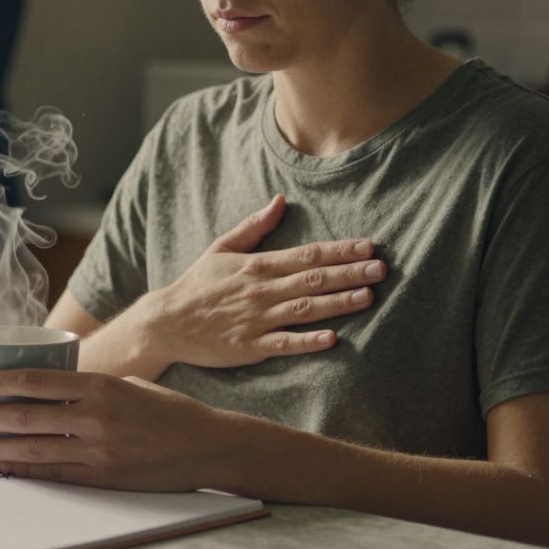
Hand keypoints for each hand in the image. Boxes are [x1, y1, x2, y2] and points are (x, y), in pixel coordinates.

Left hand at [0, 368, 234, 491]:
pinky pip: (56, 473)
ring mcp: (100, 451)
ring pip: (36, 447)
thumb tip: (50, 384)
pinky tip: (4, 464)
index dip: (1, 381)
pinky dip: (27, 468)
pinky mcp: (104, 477)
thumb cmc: (168, 410)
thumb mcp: (129, 385)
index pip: (39, 380)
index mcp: (101, 387)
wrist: (208, 446)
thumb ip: (90, 386)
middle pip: (29, 415)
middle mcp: (97, 418)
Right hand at [146, 194, 385, 368]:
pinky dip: (307, 341)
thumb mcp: (221, 248)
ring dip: (337, 303)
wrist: (167, 322)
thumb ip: (253, 227)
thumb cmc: (198, 284)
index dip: (339, 250)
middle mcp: (261, 291)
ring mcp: (256, 319)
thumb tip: (279, 201)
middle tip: (381, 269)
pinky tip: (332, 339)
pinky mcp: (250, 347)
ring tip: (368, 296)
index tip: (368, 246)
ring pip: (304, 309)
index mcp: (256, 266)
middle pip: (312, 280)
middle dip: (349, 273)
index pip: (306, 255)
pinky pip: (284, 344)